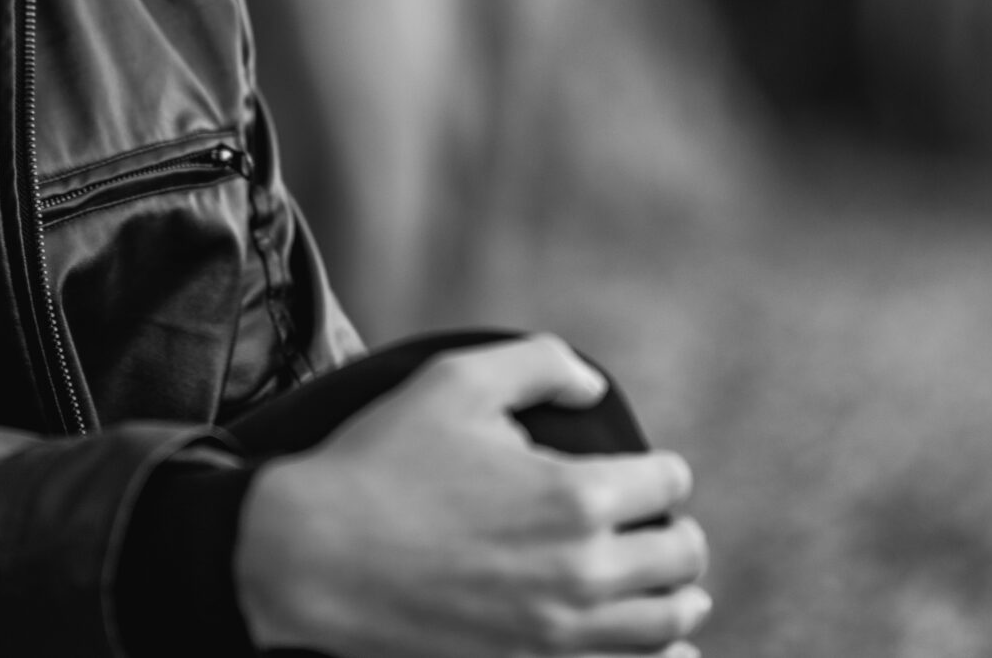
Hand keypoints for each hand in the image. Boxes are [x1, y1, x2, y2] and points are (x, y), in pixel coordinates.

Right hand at [233, 335, 710, 657]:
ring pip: (666, 627)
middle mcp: (582, 571)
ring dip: (679, 602)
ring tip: (676, 593)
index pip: (666, 482)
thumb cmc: (380, 463)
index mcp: (576, 494)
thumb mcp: (456, 379)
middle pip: (680, 558)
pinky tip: (661, 651)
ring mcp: (558, 634)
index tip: (644, 474)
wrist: (311, 558)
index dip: (659, 471)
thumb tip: (592, 386)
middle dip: (676, 535)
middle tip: (659, 528)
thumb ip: (540, 363)